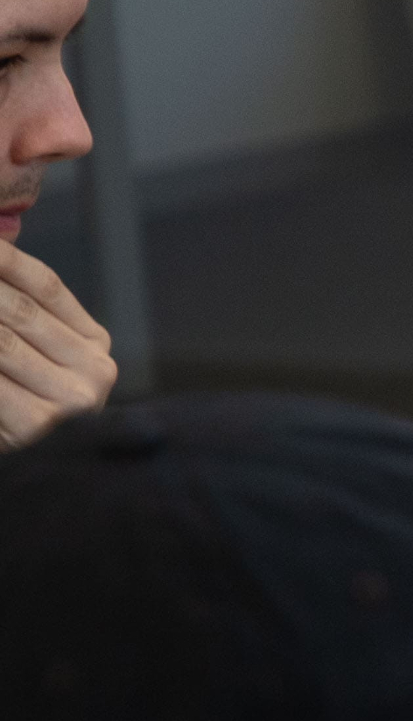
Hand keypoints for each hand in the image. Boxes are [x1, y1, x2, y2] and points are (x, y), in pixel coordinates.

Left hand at [0, 239, 112, 445]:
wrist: (23, 461)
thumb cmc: (11, 397)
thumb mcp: (27, 350)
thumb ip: (17, 307)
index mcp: (95, 345)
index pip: (45, 287)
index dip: (3, 259)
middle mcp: (93, 372)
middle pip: (18, 311)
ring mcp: (68, 402)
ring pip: (0, 340)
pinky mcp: (34, 424)